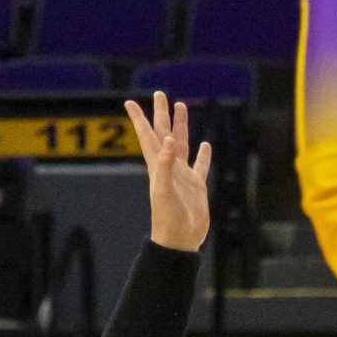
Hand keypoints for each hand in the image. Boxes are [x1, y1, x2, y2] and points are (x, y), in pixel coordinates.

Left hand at [123, 90, 211, 253]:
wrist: (178, 241)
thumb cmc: (168, 219)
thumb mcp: (164, 191)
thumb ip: (166, 165)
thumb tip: (170, 140)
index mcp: (157, 166)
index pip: (147, 137)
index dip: (139, 119)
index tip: (129, 102)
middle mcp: (168, 167)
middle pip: (164, 134)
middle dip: (161, 114)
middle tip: (160, 94)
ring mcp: (183, 176)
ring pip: (183, 144)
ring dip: (181, 126)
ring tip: (182, 107)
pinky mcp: (196, 186)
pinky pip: (200, 166)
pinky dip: (203, 155)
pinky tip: (206, 145)